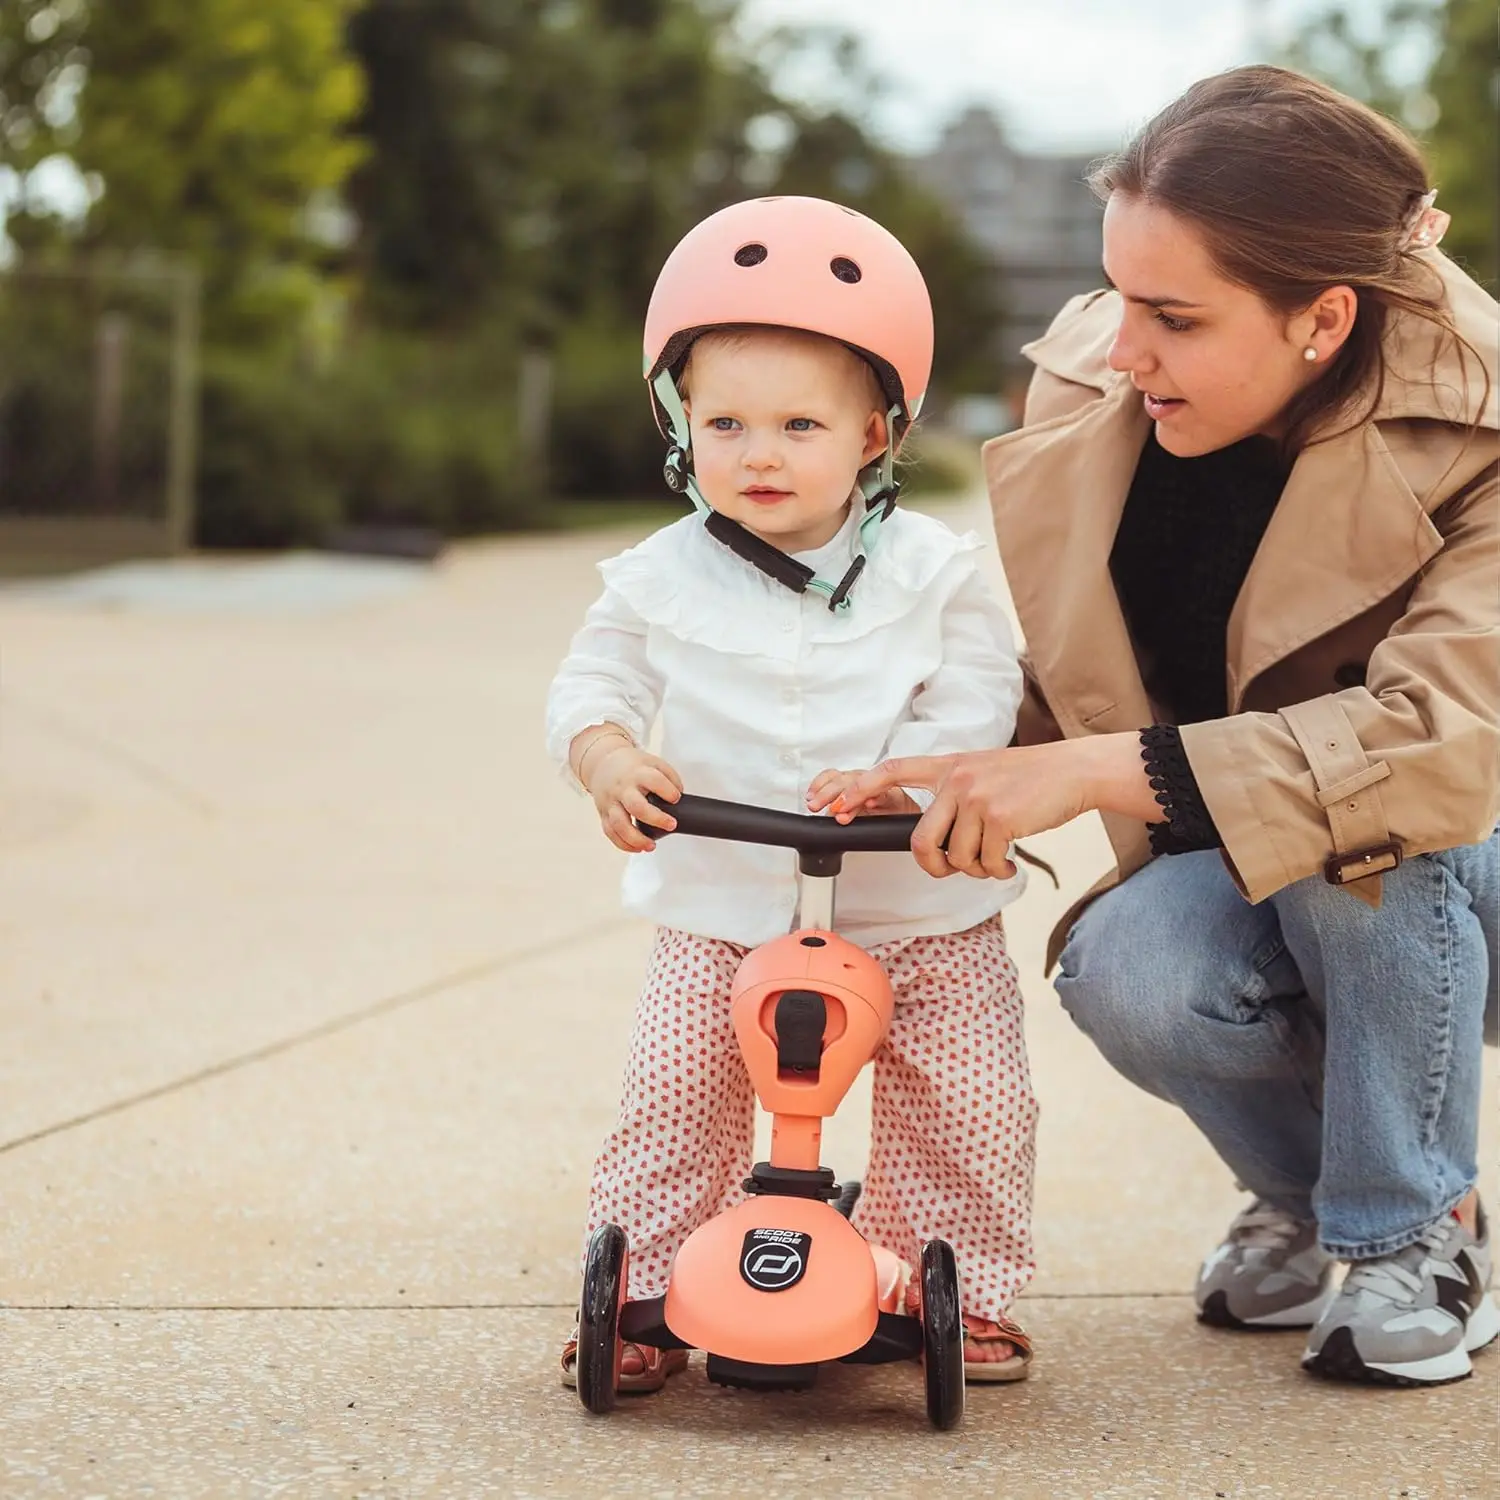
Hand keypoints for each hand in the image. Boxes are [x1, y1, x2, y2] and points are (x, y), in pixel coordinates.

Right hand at [583, 740, 682, 852]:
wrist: (602, 764)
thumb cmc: (631, 767)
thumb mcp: (653, 763)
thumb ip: (669, 777)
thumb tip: (679, 795)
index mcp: (637, 773)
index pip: (653, 780)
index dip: (667, 790)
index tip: (676, 798)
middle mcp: (623, 788)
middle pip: (636, 806)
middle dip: (655, 819)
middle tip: (671, 825)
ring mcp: (611, 802)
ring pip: (620, 824)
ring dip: (636, 839)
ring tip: (652, 846)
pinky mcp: (603, 814)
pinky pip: (610, 832)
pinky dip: (623, 844)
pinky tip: (638, 848)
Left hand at [806, 767, 919, 822]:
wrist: (906, 815)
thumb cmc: (880, 810)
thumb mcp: (853, 811)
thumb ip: (838, 811)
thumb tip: (823, 816)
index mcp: (851, 781)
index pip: (832, 776)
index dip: (819, 784)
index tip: (810, 797)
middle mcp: (864, 780)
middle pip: (844, 780)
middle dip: (827, 793)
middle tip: (816, 805)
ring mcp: (880, 787)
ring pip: (862, 785)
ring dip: (848, 796)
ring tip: (838, 810)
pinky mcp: (897, 796)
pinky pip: (887, 795)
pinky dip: (877, 798)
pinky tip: (870, 804)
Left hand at [832, 735, 1147, 879]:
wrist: (1071, 771)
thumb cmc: (1026, 779)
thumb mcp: (980, 772)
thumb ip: (951, 793)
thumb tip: (931, 838)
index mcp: (947, 766)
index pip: (891, 771)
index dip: (859, 790)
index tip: (835, 806)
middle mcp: (956, 779)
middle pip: (921, 841)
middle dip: (935, 867)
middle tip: (952, 868)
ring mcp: (978, 798)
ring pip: (956, 858)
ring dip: (976, 869)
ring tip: (995, 858)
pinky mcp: (1001, 817)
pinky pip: (985, 864)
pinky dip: (998, 871)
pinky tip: (1011, 862)